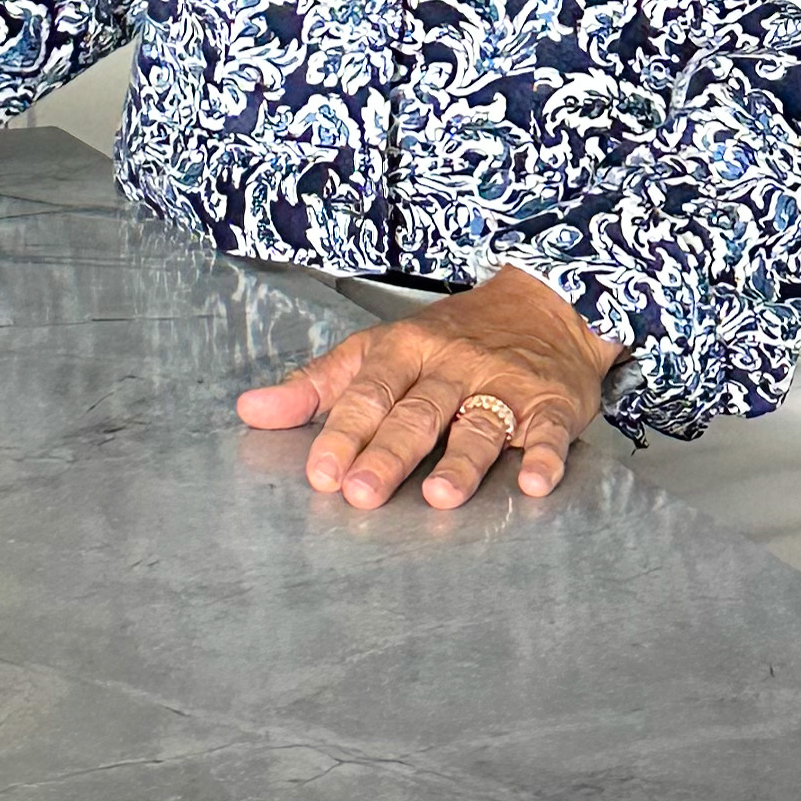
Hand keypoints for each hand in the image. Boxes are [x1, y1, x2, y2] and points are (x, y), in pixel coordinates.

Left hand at [234, 265, 623, 511]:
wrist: (542, 304)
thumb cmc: (449, 337)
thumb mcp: (377, 349)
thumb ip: (317, 385)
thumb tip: (250, 411)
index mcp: (404, 350)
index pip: (368, 392)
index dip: (343, 432)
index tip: (320, 473)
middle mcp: (451, 365)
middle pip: (417, 412)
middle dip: (388, 454)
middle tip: (361, 493)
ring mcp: (503, 384)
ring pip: (480, 423)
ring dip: (461, 461)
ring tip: (440, 496)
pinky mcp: (551, 403)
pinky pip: (549, 431)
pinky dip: (544, 456)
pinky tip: (535, 483)